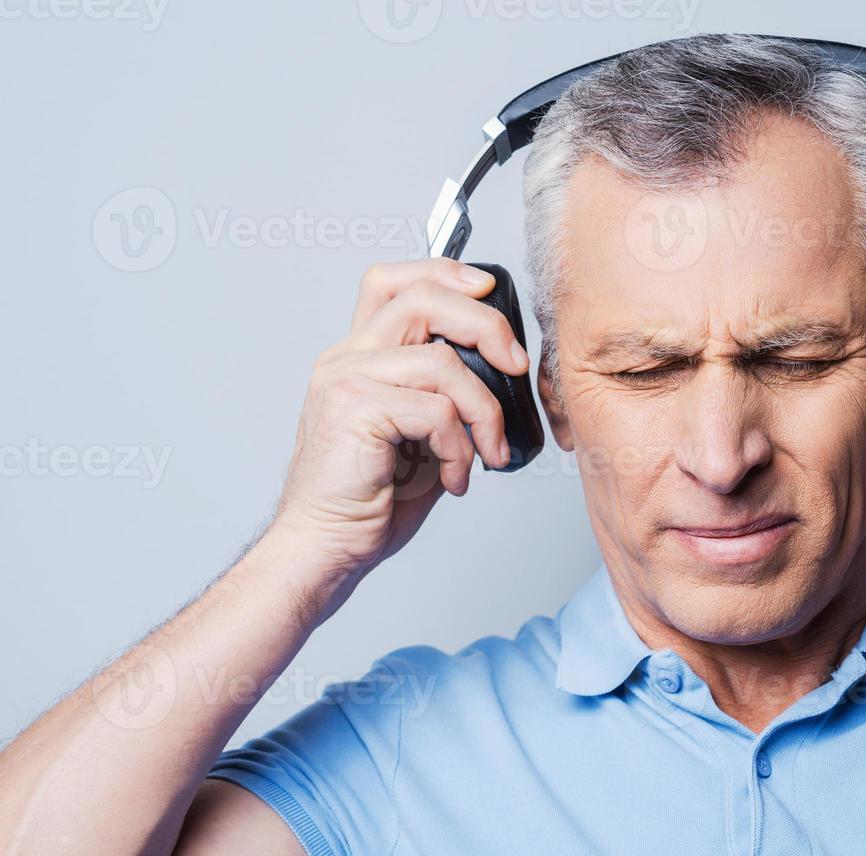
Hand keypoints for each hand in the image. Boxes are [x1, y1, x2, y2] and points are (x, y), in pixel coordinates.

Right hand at [271, 258, 530, 574]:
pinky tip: (454, 479)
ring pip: (443, 362)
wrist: (324, 549)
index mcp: (358, 358)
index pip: (393, 282)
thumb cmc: (370, 501)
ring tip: (487, 453)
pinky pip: (436, 411)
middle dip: (486, 324)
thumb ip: (444, 395)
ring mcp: (345, 381)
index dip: (444, 271)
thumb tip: (503, 371)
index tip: (487, 288)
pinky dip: (460, 448)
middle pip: (423, 298)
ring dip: (484, 412)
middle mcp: (345, 359)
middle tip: (517, 366)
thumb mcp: (418, 435)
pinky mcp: (354, 411)